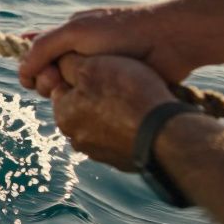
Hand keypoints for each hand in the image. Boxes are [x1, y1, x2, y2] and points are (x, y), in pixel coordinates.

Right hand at [18, 4, 195, 97]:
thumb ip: (43, 48)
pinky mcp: (116, 86)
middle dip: (48, 82)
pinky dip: (84, 103)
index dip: (32, 69)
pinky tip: (88, 107)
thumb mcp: (75, 32)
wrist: (171, 41)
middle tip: (60, 84)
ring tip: (76, 95)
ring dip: (66, 95)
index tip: (36, 79)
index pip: (37, 55)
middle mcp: (81, 51)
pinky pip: (92, 99)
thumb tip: (21, 70)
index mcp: (69, 33)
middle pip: (50, 75)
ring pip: (70, 90)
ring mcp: (99, 69)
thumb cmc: (123, 31)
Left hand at [50, 54, 176, 170]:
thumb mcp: (92, 66)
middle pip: (82, 105)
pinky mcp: (123, 160)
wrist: (165, 133)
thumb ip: (69, 64)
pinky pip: (122, 135)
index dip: (80, 70)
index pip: (62, 86)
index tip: (100, 63)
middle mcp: (77, 138)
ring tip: (135, 94)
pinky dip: (129, 124)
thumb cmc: (127, 95)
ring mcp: (101, 153)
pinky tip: (144, 112)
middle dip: (97, 90)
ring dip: (114, 108)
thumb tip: (58, 62)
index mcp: (64, 115)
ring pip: (103, 120)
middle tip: (120, 77)